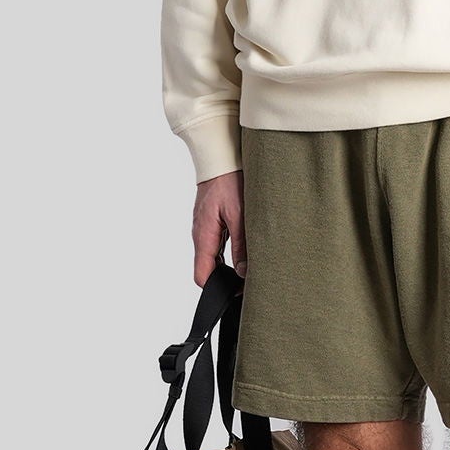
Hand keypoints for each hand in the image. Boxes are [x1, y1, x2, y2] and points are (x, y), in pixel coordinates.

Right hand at [193, 168, 245, 283]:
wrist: (220, 157)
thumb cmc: (228, 181)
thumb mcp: (240, 215)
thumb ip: (242, 245)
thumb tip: (244, 272)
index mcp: (204, 236)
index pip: (202, 276)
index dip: (217, 289)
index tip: (237, 292)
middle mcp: (200, 235)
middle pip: (207, 269)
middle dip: (224, 280)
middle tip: (248, 283)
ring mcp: (204, 228)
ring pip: (213, 257)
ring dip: (227, 266)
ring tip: (248, 270)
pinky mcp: (210, 222)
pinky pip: (216, 245)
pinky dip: (227, 253)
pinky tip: (243, 252)